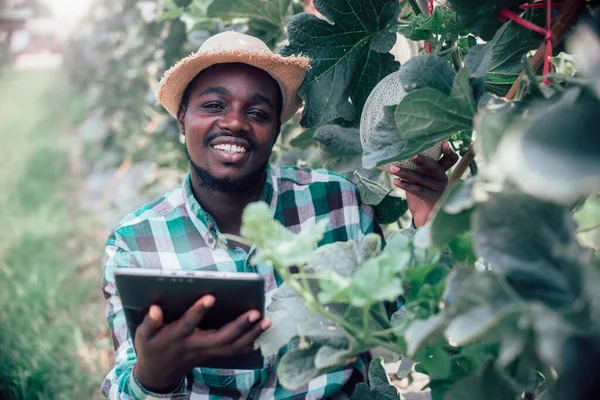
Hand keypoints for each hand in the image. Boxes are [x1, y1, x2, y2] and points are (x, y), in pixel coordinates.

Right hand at [133, 295, 270, 392]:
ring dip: (252, 334)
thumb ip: (149, 323)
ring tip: (267, 320)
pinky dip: (250, 342)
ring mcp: (206, 352)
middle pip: (221, 338)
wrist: (158, 374)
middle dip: (239, 326)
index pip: (188, 324)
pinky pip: (235, 351)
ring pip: (232, 346)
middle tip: (256, 312)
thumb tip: (155, 308)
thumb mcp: (143, 336)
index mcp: (177, 338)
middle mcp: (195, 346)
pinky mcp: (213, 354)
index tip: (211, 296)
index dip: (198, 311)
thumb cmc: (151, 348)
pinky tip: (262, 331)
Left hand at [389, 142, 458, 226]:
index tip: (444, 143)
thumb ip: (415, 171)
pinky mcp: (435, 200)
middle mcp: (443, 180)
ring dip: (405, 173)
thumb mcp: (418, 182)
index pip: (449, 160)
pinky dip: (406, 185)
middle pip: (434, 167)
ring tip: (392, 169)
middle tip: (409, 155)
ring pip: (422, 179)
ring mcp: (440, 191)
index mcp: (440, 173)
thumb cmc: (420, 199)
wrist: (424, 220)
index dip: (448, 152)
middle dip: (421, 160)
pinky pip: (419, 190)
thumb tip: (398, 159)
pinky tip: (396, 181)